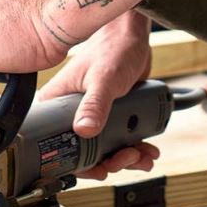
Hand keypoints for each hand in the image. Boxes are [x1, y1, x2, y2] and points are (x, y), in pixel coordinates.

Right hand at [38, 10, 158, 180]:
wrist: (133, 38)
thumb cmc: (112, 48)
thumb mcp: (103, 80)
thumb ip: (94, 105)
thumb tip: (84, 129)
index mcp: (58, 105)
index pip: (61, 145)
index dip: (82, 163)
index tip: (102, 169)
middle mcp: (73, 113)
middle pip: (88, 152)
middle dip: (113, 161)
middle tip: (130, 157)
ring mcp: (94, 115)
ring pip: (108, 148)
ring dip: (128, 157)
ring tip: (144, 155)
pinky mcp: (112, 114)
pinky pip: (122, 139)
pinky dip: (136, 147)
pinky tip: (148, 149)